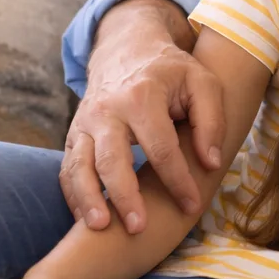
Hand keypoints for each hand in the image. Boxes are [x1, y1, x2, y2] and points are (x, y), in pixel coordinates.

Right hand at [60, 0, 224, 234]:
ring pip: (79, 167)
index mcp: (141, 96)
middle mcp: (107, 110)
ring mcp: (85, 123)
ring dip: (88, 199)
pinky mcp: (74, 135)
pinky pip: (67, 170)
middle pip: (111, 159)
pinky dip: (73, 196)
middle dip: (125, 195)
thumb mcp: (201, 82)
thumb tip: (209, 163)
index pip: (160, 146)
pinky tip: (86, 220)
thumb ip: (211, 120)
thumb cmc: (170, 72)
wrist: (126, 50)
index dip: (177, 179)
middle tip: (139, 227)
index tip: (192, 204)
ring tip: (101, 227)